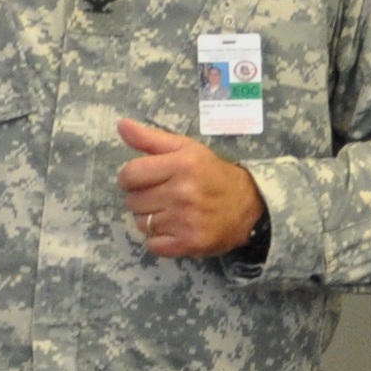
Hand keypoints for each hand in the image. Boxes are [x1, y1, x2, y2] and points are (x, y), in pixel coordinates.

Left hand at [114, 118, 265, 258]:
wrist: (248, 204)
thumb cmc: (211, 173)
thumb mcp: (185, 148)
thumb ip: (150, 138)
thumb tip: (121, 125)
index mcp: (181, 165)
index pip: (130, 175)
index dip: (130, 178)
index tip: (143, 180)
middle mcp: (183, 193)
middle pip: (133, 201)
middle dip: (141, 198)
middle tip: (161, 195)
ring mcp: (186, 221)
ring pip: (142, 224)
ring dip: (150, 219)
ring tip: (169, 211)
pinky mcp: (190, 243)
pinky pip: (153, 244)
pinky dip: (159, 239)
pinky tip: (174, 228)